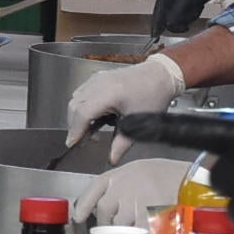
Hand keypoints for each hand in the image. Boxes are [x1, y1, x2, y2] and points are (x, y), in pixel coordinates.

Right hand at [64, 54, 182, 143]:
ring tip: (91, 128)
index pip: (82, 114)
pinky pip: (83, 91)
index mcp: (108, 93)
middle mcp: (99, 83)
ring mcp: (98, 78)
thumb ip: (122, 143)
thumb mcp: (139, 122)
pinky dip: (83, 105)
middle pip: (74, 105)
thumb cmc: (153, 94)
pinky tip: (95, 115)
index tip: (72, 143)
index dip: (75, 130)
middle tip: (82, 139)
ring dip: (78, 114)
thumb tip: (112, 158)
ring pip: (76, 98)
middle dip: (74, 124)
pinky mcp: (99, 77)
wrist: (161, 75)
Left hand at [74, 152, 190, 231]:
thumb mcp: (143, 171)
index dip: (84, 205)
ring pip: (120, 225)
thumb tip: (114, 207)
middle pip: (105, 211)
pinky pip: (136, 233)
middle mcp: (122, 186)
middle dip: (109, 225)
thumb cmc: (173, 175)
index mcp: (121, 173)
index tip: (78, 217)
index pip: (94, 188)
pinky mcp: (145, 216)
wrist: (195, 179)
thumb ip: (125, 186)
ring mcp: (132, 202)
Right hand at [153, 0, 219, 34]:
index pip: (157, 15)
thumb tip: (169, 25)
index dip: (156, 28)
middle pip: (166, 19)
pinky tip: (197, 7)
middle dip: (178, 21)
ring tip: (196, 8)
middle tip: (186, 25)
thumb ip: (176, 14)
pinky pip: (184, 16)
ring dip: (187, 17)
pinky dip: (191, 14)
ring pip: (176, 19)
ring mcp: (174, 2)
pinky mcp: (182, 4)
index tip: (155, 38)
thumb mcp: (186, 0)